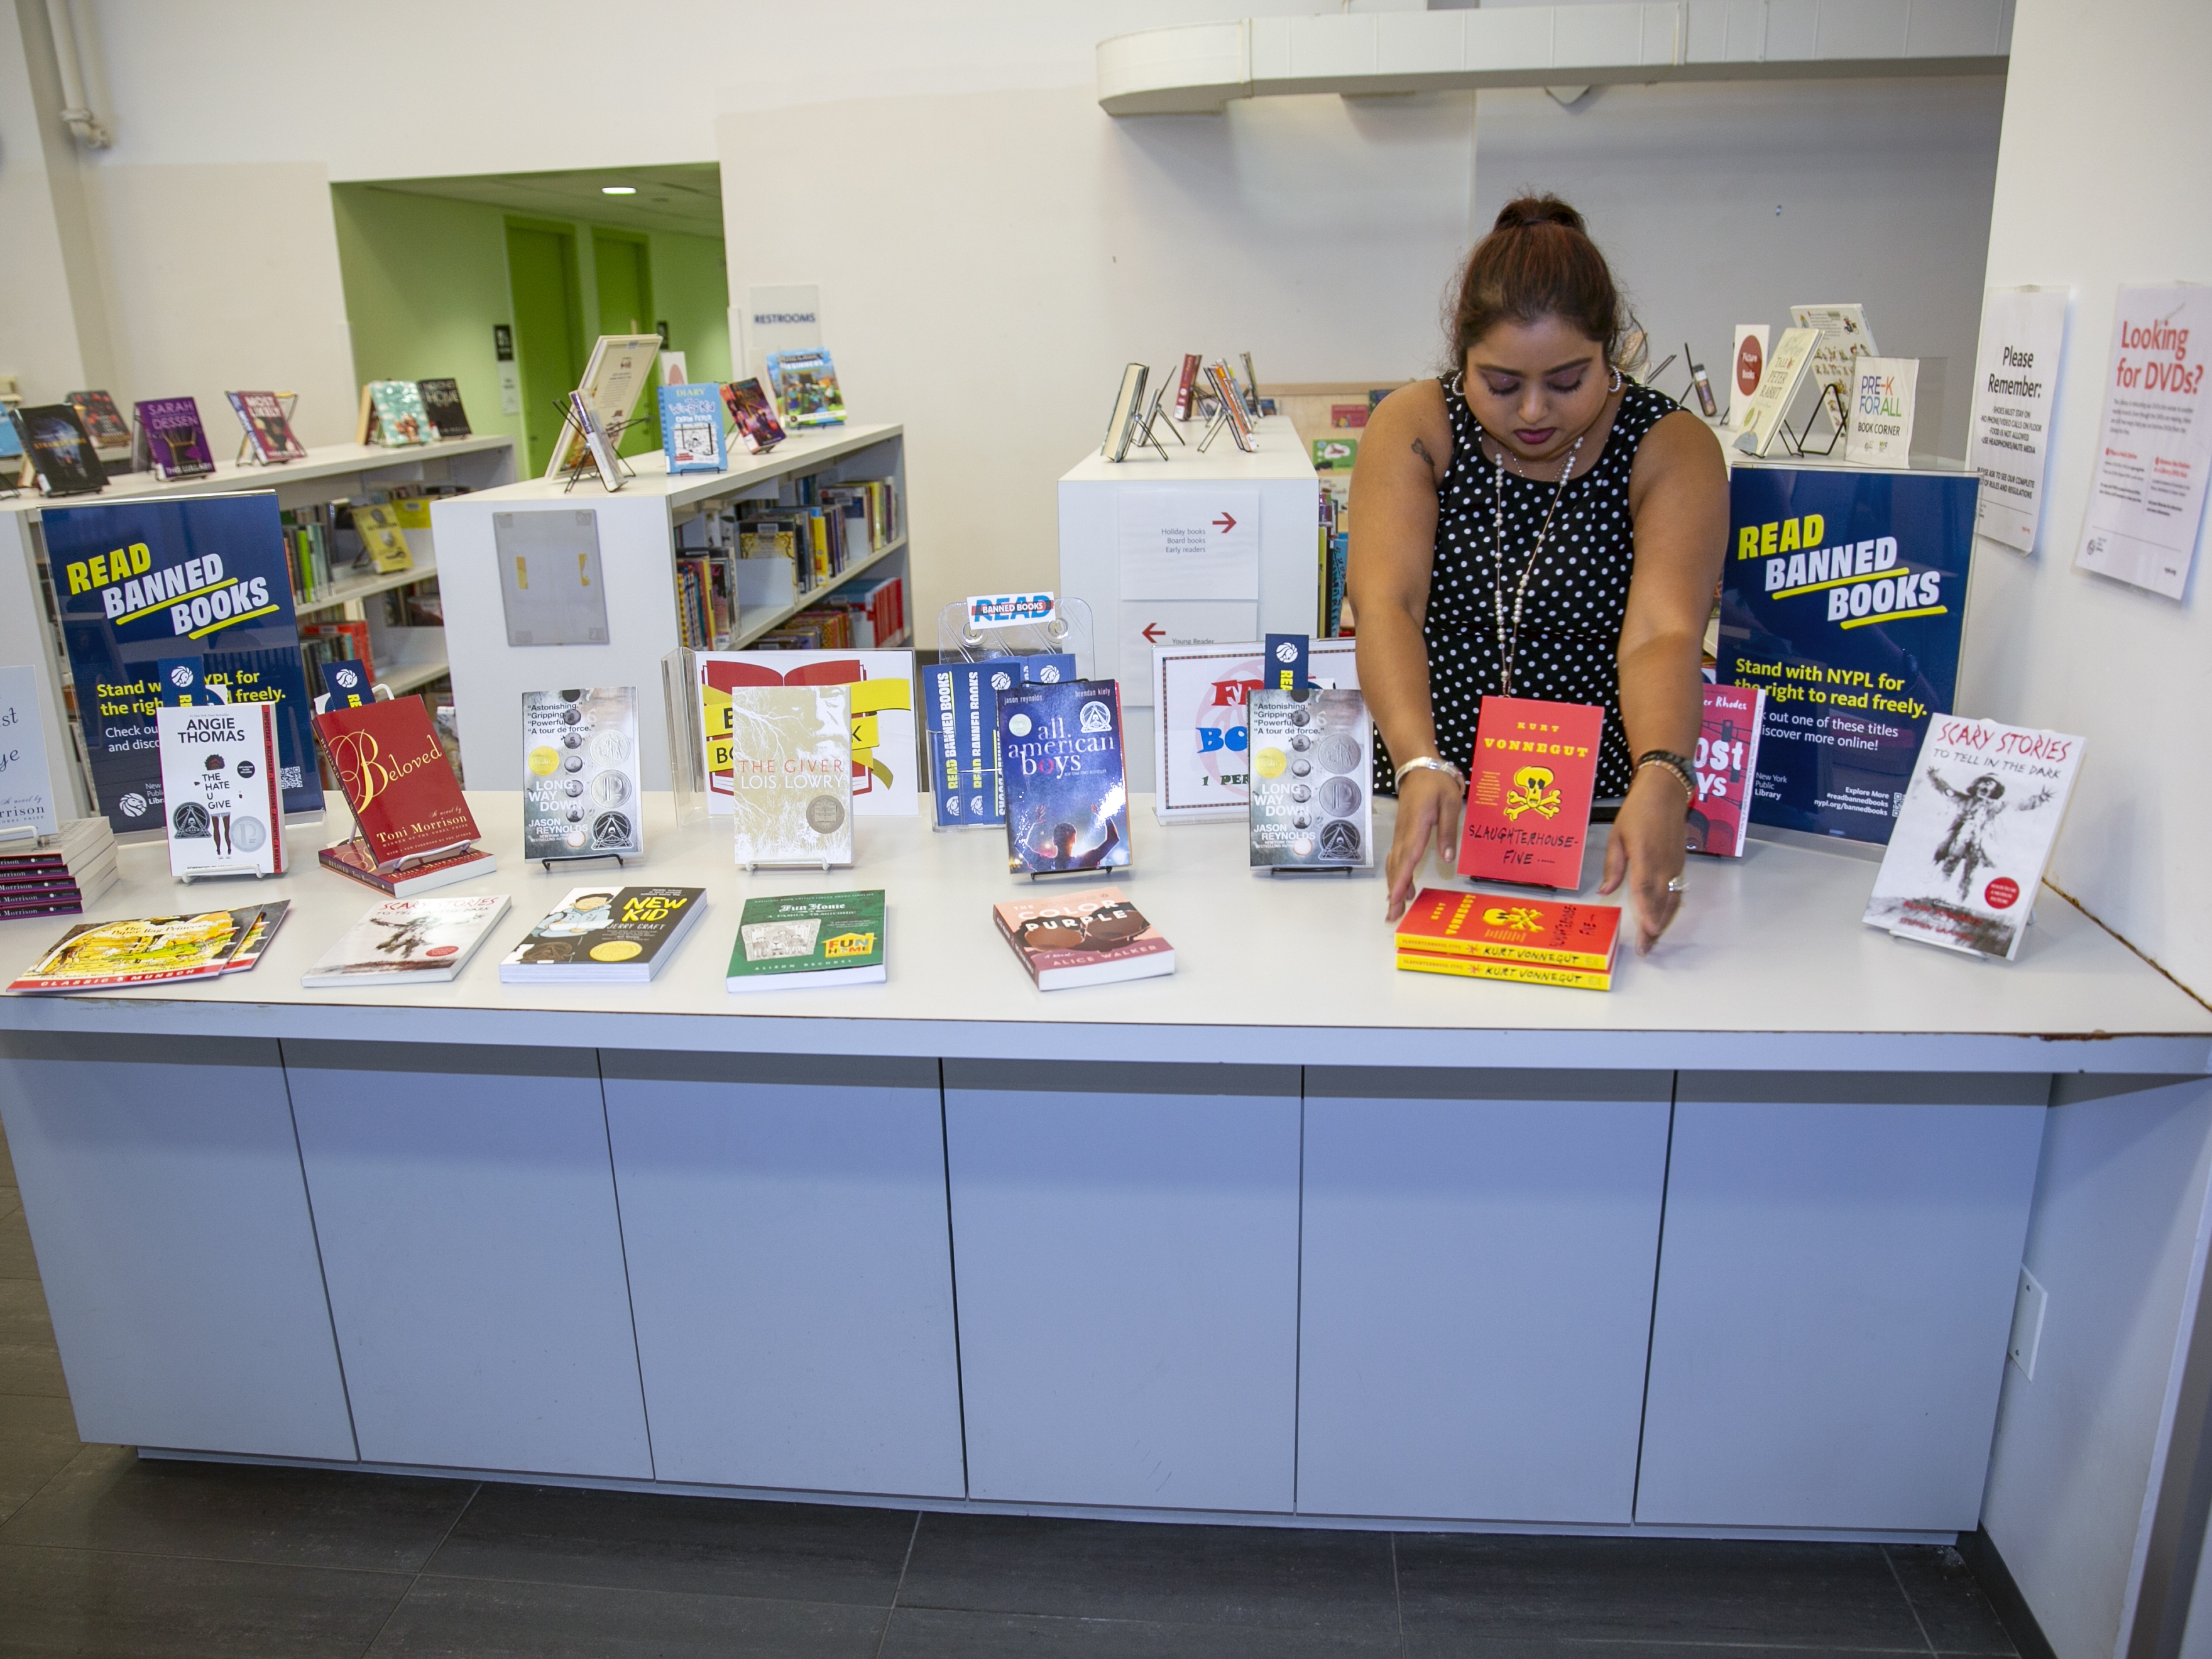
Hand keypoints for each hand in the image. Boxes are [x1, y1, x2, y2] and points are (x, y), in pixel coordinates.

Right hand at [1385, 766, 1463, 920]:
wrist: (1417, 766)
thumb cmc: (1436, 782)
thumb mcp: (1450, 803)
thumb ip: (1447, 831)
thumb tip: (1447, 858)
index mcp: (1417, 826)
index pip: (1408, 858)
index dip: (1402, 880)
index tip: (1396, 898)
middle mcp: (1404, 833)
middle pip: (1396, 867)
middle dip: (1394, 892)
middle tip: (1392, 915)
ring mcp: (1401, 834)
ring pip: (1394, 864)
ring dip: (1394, 886)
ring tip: (1396, 907)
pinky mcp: (1402, 833)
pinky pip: (1397, 857)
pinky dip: (1397, 874)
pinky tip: (1403, 886)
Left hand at [1599, 767, 1689, 953]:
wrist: (1666, 791)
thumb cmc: (1638, 810)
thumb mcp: (1617, 835)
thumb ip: (1613, 866)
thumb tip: (1605, 891)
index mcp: (1646, 857)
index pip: (1646, 891)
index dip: (1647, 913)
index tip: (1647, 932)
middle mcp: (1664, 864)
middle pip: (1661, 902)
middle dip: (1655, 927)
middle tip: (1647, 948)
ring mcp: (1675, 864)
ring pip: (1672, 899)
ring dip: (1664, 920)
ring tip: (1654, 938)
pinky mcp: (1681, 863)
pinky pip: (1677, 890)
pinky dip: (1671, 907)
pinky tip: (1663, 917)